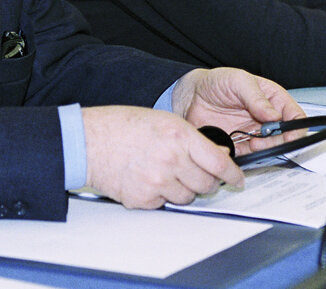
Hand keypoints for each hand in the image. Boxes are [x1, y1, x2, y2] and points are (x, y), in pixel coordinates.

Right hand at [81, 105, 240, 207]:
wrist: (88, 142)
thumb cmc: (121, 126)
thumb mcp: (162, 121)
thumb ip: (191, 139)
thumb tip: (215, 156)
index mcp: (179, 136)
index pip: (218, 162)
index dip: (232, 174)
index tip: (237, 179)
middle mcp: (172, 160)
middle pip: (206, 184)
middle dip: (207, 181)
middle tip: (196, 174)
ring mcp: (158, 182)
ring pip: (188, 197)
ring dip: (183, 189)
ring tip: (164, 173)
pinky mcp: (144, 199)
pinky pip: (165, 204)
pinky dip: (160, 195)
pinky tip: (148, 179)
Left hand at [172, 68, 304, 156]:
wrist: (190, 97)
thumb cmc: (216, 82)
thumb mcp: (238, 81)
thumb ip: (257, 98)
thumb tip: (275, 115)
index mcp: (272, 99)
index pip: (294, 115)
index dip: (297, 126)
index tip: (291, 133)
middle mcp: (266, 118)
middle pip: (286, 136)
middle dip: (281, 140)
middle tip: (266, 137)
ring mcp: (255, 133)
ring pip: (271, 149)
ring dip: (265, 149)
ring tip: (252, 141)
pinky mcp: (241, 147)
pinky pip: (251, 157)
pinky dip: (250, 157)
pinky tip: (241, 147)